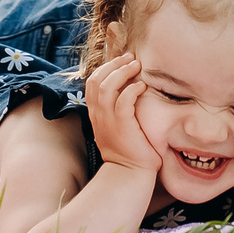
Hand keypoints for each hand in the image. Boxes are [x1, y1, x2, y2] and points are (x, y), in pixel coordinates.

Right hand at [83, 54, 162, 178]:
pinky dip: (132, 89)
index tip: (121, 61)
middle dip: (113, 64)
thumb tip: (128, 91)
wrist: (129, 175)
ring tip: (137, 65)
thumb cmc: (129, 151)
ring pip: (107, 86)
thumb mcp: (117, 128)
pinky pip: (123, 101)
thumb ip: (117, 111)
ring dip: (122, 72)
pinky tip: (142, 86)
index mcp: (96, 114)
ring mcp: (108, 121)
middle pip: (96, 80)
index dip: (105, 68)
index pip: (91, 83)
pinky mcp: (122, 126)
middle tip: (130, 57)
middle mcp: (98, 115)